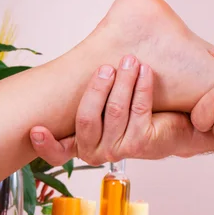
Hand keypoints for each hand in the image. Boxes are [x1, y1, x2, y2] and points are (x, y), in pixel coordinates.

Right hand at [29, 55, 213, 164]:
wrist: (176, 128)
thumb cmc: (136, 115)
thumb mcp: (106, 108)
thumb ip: (89, 99)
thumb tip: (68, 69)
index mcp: (82, 145)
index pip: (57, 153)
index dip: (46, 144)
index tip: (36, 129)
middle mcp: (96, 152)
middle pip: (87, 118)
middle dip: (97, 87)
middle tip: (107, 66)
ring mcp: (119, 150)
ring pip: (115, 110)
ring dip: (124, 81)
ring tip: (131, 61)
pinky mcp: (141, 144)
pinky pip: (139, 109)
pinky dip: (142, 86)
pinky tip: (145, 72)